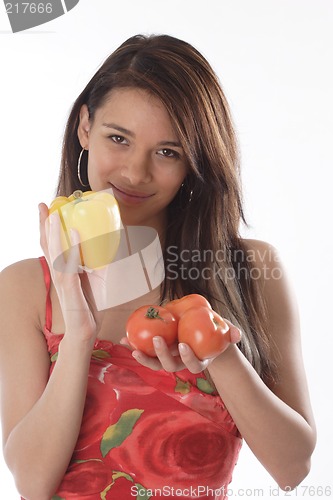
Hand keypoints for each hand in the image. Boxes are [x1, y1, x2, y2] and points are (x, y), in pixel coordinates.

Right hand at [39, 202, 100, 344]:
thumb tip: (111, 246)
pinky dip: (71, 250)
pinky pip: (70, 266)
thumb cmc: (88, 306)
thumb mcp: (94, 279)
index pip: (50, 245)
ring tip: (54, 215)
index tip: (46, 209)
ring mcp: (62, 282)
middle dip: (44, 224)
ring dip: (54, 233)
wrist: (85, 332)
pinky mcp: (71, 290)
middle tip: (43, 204)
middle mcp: (58, 273)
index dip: (47, 227)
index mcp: (62, 270)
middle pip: (47, 244)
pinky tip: (74, 235)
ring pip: (55, 253)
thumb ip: (97, 264)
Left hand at [120, 319, 240, 373]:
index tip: (182, 345)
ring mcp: (169, 359)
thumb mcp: (224, 330)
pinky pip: (146, 352)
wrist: (203, 332)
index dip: (188, 358)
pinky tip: (123, 339)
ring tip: (132, 347)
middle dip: (161, 355)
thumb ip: (231, 332)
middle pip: (171, 365)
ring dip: (143, 356)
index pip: (193, 364)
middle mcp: (182, 363)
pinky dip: (134, 346)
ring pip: (155, 363)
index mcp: (197, 360)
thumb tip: (237, 335)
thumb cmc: (214, 331)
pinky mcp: (158, 352)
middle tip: (155, 340)